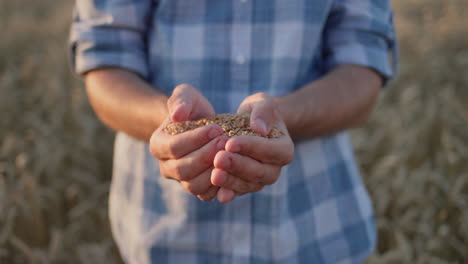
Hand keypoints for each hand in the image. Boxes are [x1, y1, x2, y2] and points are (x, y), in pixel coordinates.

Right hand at [149, 84, 225, 200]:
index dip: (196, 140)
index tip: (217, 129)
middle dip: (207, 156)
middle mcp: (166, 167)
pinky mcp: (198, 189)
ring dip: (214, 172)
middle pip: (183, 170)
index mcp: (158, 145)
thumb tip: (176, 115)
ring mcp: (181, 181)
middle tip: (226, 142)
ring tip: (231, 156)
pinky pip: (207, 194)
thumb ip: (181, 100)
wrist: (204, 126)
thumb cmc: (193, 109)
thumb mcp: (186, 96)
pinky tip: (234, 170)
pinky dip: (220, 186)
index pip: (174, 148)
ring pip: (194, 186)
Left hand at [210, 93, 293, 202]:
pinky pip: (236, 192)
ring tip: (214, 174)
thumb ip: (263, 111)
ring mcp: (259, 181)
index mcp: (284, 149)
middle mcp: (274, 169)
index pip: (271, 151)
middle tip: (219, 158)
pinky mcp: (244, 187)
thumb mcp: (262, 103)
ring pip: (247, 185)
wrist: (248, 126)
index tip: (231, 142)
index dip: (251, 148)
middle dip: (238, 166)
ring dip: (230, 181)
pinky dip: (226, 192)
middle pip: (259, 172)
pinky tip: (215, 192)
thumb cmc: (257, 112)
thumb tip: (259, 128)